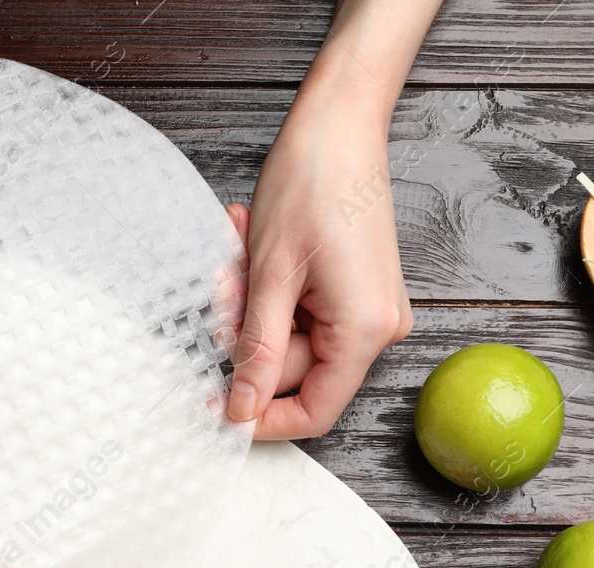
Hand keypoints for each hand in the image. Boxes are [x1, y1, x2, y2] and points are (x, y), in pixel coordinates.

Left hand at [227, 101, 412, 438]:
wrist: (339, 123)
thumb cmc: (311, 183)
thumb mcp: (270, 275)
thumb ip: (256, 349)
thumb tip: (241, 408)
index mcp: (365, 330)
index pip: (314, 411)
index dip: (261, 417)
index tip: (215, 407)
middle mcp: (378, 326)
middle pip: (295, 372)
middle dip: (245, 337)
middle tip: (220, 290)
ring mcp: (367, 308)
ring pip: (289, 340)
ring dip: (250, 307)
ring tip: (237, 255)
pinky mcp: (353, 291)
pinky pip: (298, 313)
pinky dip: (268, 291)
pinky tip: (253, 248)